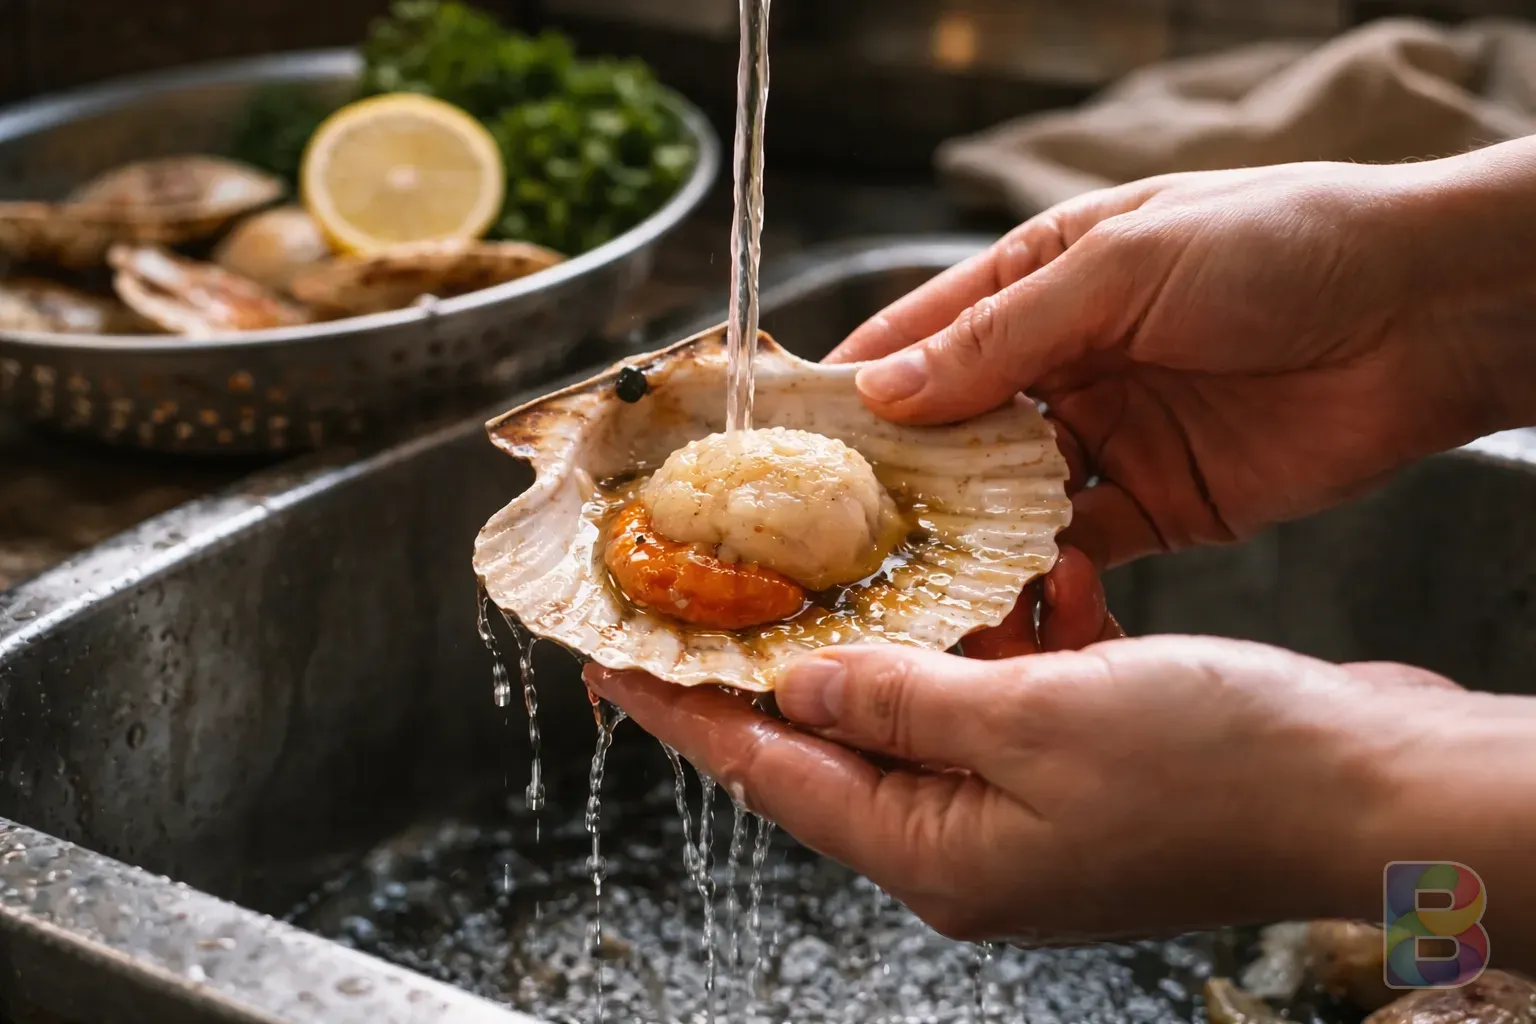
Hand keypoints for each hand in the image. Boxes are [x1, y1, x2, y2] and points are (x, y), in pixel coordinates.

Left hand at [586, 625, 1486, 945]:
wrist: (1372, 788)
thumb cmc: (1216, 769)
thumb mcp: (1034, 721)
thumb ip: (900, 699)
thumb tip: (799, 681)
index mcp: (937, 852)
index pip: (771, 770)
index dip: (687, 711)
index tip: (615, 660)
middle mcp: (971, 839)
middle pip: (840, 735)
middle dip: (790, 654)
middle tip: (728, 580)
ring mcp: (1030, 805)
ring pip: (931, 702)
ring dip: (922, 629)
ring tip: (895, 552)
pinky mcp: (1086, 765)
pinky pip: (1016, 692)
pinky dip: (1020, 633)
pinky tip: (1051, 574)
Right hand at [829, 143, 1535, 566]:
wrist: (1429, 312)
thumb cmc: (1280, 246)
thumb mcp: (1121, 266)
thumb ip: (1002, 335)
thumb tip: (885, 388)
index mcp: (1039, 282)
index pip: (918, 339)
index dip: (851, 391)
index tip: (786, 446)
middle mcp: (1061, 364)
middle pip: (949, 433)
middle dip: (892, 482)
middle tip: (826, 539)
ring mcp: (1107, 439)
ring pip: (1002, 501)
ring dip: (959, 538)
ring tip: (898, 585)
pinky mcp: (1158, 507)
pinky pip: (1076, 549)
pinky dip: (1040, 575)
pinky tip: (1002, 599)